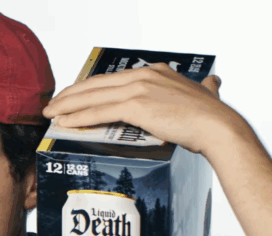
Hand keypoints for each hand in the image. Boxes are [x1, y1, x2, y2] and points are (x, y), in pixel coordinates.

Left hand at [42, 63, 247, 156]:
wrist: (219, 127)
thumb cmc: (212, 118)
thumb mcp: (206, 94)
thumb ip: (205, 88)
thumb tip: (213, 83)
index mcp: (155, 72)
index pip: (112, 79)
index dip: (89, 88)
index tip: (74, 96)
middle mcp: (144, 76)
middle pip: (97, 84)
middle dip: (71, 95)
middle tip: (54, 104)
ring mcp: (139, 89)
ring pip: (93, 97)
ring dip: (68, 106)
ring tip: (52, 114)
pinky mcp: (137, 106)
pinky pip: (100, 112)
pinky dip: (80, 117)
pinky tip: (66, 123)